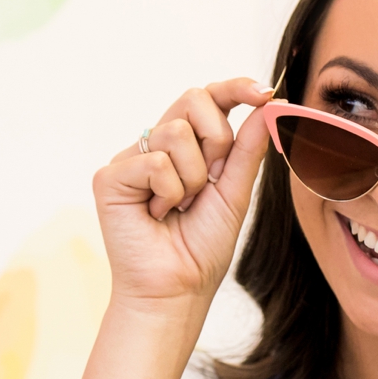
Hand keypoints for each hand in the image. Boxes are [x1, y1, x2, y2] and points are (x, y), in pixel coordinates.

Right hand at [92, 77, 275, 314]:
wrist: (176, 290)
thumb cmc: (202, 249)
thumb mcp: (235, 192)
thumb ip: (247, 148)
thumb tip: (268, 104)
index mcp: (186, 148)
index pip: (208, 100)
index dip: (234, 88)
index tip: (263, 91)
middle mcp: (155, 146)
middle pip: (192, 99)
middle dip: (216, 140)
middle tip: (210, 181)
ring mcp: (130, 160)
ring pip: (175, 134)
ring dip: (192, 179)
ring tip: (179, 208)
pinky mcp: (110, 177)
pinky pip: (154, 163)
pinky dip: (168, 193)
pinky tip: (157, 216)